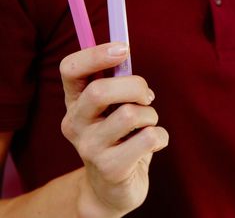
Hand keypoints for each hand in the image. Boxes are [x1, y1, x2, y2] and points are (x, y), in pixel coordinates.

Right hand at [59, 43, 168, 216]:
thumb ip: (119, 83)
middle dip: (135, 87)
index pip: (69, 69)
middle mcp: (75, 123)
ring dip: (151, 115)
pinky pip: (148, 138)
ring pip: (130, 114)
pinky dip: (161, 136)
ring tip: (147, 125)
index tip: (124, 48)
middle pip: (99, 91)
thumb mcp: (115, 108)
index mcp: (75, 102)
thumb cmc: (120, 138)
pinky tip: (153, 144)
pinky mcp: (110, 168)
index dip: (96, 54)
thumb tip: (125, 51)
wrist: (111, 189)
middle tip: (146, 96)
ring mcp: (89, 148)